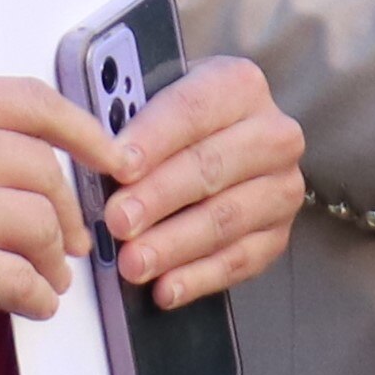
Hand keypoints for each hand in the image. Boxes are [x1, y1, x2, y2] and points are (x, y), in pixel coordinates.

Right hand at [0, 74, 110, 337]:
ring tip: (48, 278)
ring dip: (55, 261)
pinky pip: (21, 283)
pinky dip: (38, 298)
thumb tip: (4, 163)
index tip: (111, 154)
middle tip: (71, 239)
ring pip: (43, 229)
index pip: (33, 101)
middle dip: (68, 213)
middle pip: (47, 174)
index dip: (85, 129)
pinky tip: (33, 304)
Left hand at [92, 55, 307, 309]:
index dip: (153, 140)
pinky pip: (239, 260)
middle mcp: (272, 134)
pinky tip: (166, 288)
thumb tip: (94, 149)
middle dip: (158, 198)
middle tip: (117, 222)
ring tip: (133, 263)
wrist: (232, 141)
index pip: (192, 110)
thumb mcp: (159, 96)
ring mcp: (280, 187)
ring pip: (225, 219)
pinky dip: (199, 278)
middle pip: (210, 167)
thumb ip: (131, 115)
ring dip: (174, 245)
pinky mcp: (278, 233)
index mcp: (239, 86)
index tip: (119, 166)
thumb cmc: (182, 120)